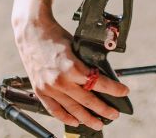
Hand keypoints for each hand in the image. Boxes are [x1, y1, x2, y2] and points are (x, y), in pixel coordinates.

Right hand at [12, 10, 129, 129]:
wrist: (31, 32)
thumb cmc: (54, 36)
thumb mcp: (76, 47)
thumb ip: (85, 64)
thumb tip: (100, 76)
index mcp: (72, 67)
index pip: (98, 83)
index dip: (114, 90)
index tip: (124, 92)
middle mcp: (60, 80)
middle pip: (87, 100)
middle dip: (104, 109)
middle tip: (114, 114)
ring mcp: (49, 87)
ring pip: (72, 109)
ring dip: (87, 118)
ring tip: (98, 123)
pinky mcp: (40, 90)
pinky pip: (54, 110)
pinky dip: (65, 117)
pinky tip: (75, 121)